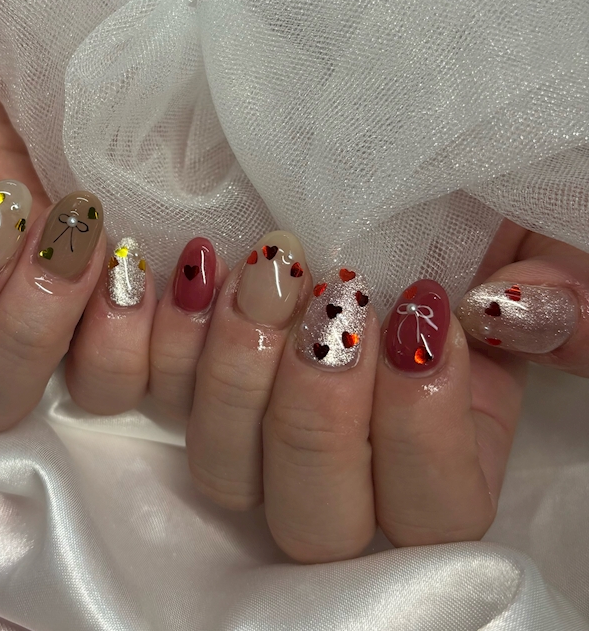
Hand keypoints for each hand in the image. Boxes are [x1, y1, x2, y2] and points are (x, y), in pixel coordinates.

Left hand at [148, 225, 554, 561]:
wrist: (358, 155)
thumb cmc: (449, 202)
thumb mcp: (525, 233)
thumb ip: (564, 292)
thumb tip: (521, 309)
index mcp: (442, 443)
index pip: (430, 513)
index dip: (421, 432)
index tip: (415, 312)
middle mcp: (342, 455)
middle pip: (313, 519)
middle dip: (319, 413)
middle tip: (335, 298)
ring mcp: (248, 420)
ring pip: (221, 470)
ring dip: (236, 369)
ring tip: (262, 271)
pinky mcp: (176, 368)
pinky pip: (128, 393)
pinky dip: (138, 341)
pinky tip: (170, 273)